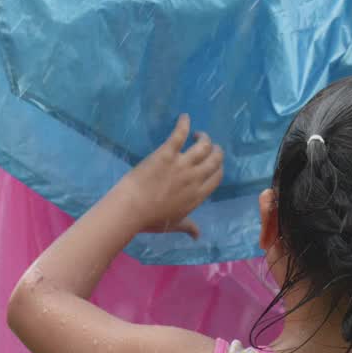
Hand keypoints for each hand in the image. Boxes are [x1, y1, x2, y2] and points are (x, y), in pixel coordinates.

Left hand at [116, 114, 223, 239]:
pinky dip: (184, 124)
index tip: (214, 164)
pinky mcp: (167, 153)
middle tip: (209, 146)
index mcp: (198, 195)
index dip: (218, 168)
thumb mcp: (174, 224)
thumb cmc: (152, 219)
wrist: (132, 209)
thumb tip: (197, 235)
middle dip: (216, 150)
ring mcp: (182, 164)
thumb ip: (188, 227)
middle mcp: (195, 178)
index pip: (217, 177)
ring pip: (204, 146)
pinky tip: (185, 117)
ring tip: (198, 134)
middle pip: (215, 159)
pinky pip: (179, 135)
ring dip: (204, 137)